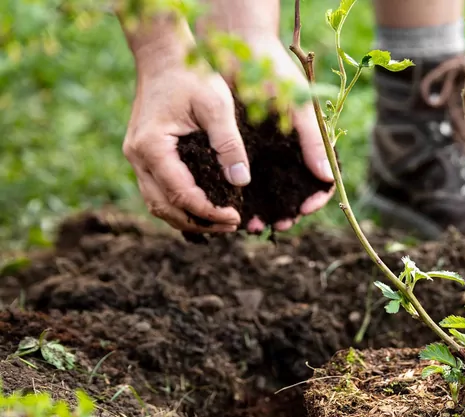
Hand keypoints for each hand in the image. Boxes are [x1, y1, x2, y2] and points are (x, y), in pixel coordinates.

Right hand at [123, 46, 246, 232]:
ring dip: (187, 218)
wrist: (164, 54)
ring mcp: (136, 156)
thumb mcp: (217, 106)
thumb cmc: (192, 74)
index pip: (182, 195)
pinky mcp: (143, 154)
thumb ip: (228, 144)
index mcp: (152, 147)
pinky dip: (179, 204)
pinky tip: (205, 206)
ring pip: (158, 203)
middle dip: (199, 222)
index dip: (210, 212)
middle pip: (165, 208)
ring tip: (220, 222)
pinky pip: (158, 190)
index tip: (236, 217)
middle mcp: (137, 156)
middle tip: (231, 226)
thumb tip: (241, 182)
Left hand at [230, 38, 335, 232]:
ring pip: (270, 191)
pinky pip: (246, 179)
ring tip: (253, 224)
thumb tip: (327, 178)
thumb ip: (313, 141)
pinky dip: (244, 197)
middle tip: (279, 225)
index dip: (316, 197)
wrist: (238, 47)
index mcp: (310, 141)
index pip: (321, 179)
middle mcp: (290, 150)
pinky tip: (237, 209)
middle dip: (288, 212)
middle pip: (295, 191)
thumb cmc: (275, 72)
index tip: (304, 208)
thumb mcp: (298, 106)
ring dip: (265, 210)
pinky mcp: (243, 147)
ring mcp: (266, 150)